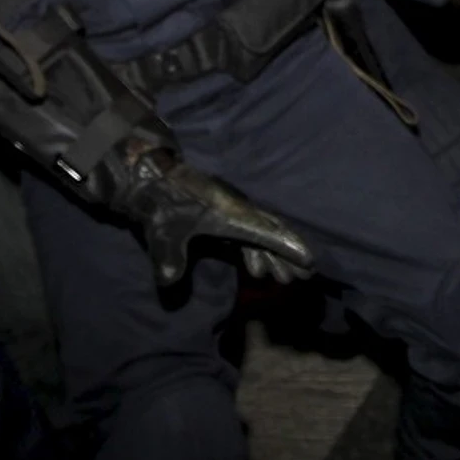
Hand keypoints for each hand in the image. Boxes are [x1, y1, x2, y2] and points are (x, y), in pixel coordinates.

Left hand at [123, 147, 312, 286]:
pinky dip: (256, 251)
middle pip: (270, 233)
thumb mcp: (161, 232)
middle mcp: (237, 210)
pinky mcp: (221, 214)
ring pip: (260, 234)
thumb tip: (170, 282)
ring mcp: (230, 211)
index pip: (267, 232)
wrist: (150, 177)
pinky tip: (254, 269)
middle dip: (287, 256)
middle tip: (303, 277)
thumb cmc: (159, 203)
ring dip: (272, 256)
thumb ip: (169, 257)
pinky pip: (247, 233)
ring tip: (281, 279)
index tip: (309, 261)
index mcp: (230, 214)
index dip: (289, 248)